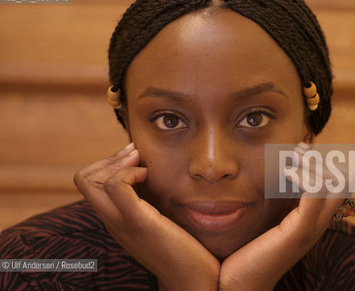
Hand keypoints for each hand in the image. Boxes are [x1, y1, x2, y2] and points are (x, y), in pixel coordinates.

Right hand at [74, 143, 219, 290]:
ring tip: (141, 163)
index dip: (108, 163)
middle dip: (109, 158)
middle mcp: (112, 221)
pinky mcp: (140, 223)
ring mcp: (122, 223)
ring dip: (117, 161)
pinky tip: (148, 175)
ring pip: (91, 181)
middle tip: (135, 154)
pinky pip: (116, 187)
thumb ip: (151, 202)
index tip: (134, 157)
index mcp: (116, 219)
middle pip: (83, 179)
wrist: (193, 280)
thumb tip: (155, 174)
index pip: (89, 184)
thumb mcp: (161, 219)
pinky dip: (129, 172)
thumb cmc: (184, 248)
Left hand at [219, 144, 345, 290]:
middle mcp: (320, 222)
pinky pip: (316, 194)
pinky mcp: (300, 232)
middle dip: (323, 158)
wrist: (238, 283)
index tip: (301, 150)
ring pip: (337, 183)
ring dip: (315, 163)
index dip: (325, 161)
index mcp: (314, 218)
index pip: (340, 182)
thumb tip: (279, 171)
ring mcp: (313, 228)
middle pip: (345, 179)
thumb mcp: (269, 217)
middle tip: (298, 151)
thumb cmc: (249, 249)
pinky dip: (305, 176)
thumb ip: (279, 199)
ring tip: (292, 159)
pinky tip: (287, 173)